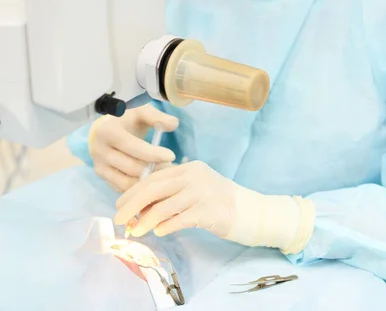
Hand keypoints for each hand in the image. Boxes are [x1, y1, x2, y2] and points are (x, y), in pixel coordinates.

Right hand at [89, 104, 178, 192]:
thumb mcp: (141, 111)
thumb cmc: (127, 118)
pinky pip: (121, 188)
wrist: (107, 126)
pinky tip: (150, 181)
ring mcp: (98, 165)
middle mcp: (99, 150)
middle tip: (170, 167)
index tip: (171, 155)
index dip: (153, 153)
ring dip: (146, 182)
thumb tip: (174, 124)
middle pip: (131, 167)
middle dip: (153, 170)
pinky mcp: (101, 176)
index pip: (133, 147)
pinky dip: (137, 188)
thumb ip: (157, 116)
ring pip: (125, 183)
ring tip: (162, 175)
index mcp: (108, 131)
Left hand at [114, 160, 235, 237]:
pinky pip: (181, 219)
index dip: (133, 191)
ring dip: (146, 220)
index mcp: (189, 168)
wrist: (252, 211)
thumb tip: (140, 209)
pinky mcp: (209, 210)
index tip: (119, 204)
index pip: (154, 177)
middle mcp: (194, 176)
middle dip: (132, 204)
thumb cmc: (219, 203)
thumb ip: (172, 194)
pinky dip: (166, 226)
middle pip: (154, 188)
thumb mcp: (195, 190)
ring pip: (165, 205)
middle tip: (118, 219)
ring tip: (135, 231)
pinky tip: (159, 233)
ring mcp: (202, 192)